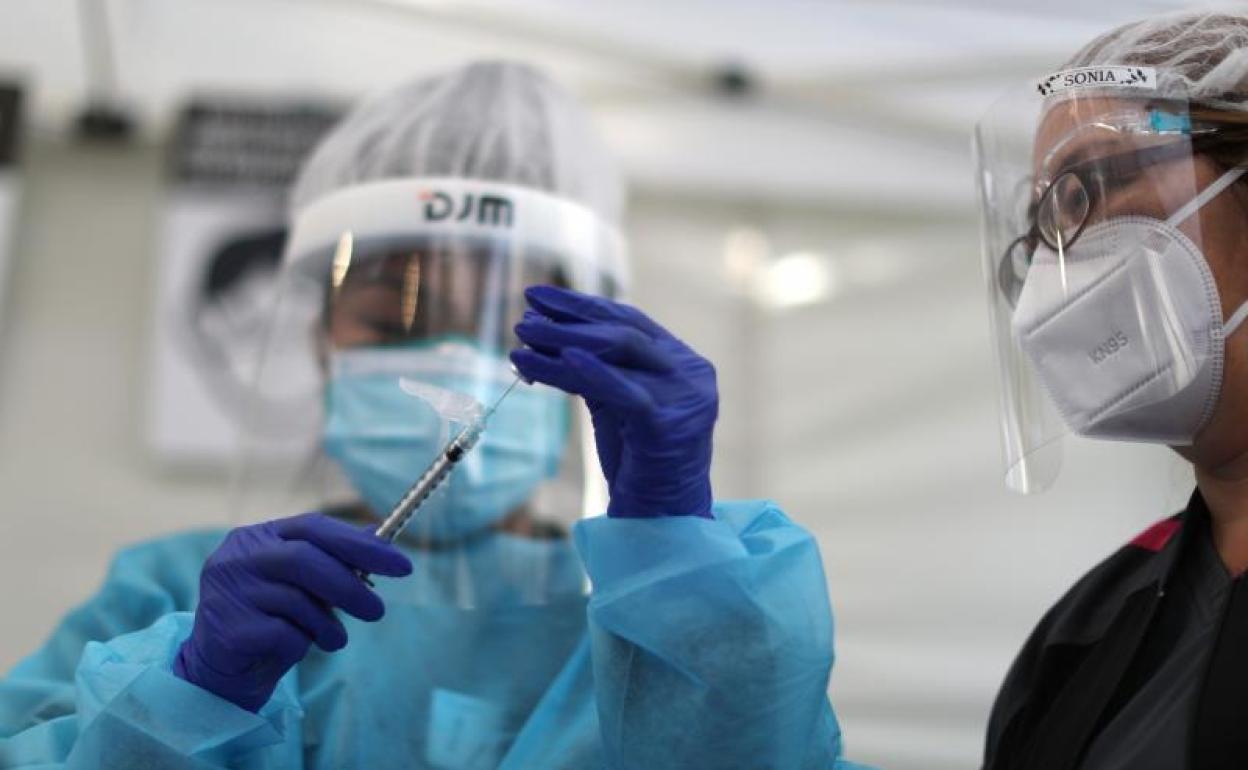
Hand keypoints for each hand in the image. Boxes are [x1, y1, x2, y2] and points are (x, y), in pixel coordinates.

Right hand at [174, 513, 410, 710]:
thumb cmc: (270, 620)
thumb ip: (334, 561)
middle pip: (306, 559)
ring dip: (327, 625)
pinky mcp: (226, 628)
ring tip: (333, 639)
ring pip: (297, 600)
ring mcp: (227, 590)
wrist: (223, 671)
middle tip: (378, 611)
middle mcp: (237, 557)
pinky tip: (295, 649)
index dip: (360, 544)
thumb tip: (381, 540)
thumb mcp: (305, 587)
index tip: (401, 565)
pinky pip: (283, 634)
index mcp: (257, 537)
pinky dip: (301, 644)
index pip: (314, 527)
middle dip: (350, 586)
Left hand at [511, 285, 716, 518]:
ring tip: (522, 337)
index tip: (538, 296)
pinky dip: (584, 372)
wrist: (665, 520)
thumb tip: (543, 332)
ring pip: (618, 353)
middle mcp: (690, 373)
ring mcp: (684, 396)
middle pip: (622, 331)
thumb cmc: (639, 464)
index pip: (629, 321)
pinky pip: (618, 389)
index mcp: (682, 363)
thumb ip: (595, 370)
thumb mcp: (618, 405)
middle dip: (569, 319)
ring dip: (563, 341)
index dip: (582, 306)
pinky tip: (550, 362)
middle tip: (524, 317)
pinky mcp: (667, 422)